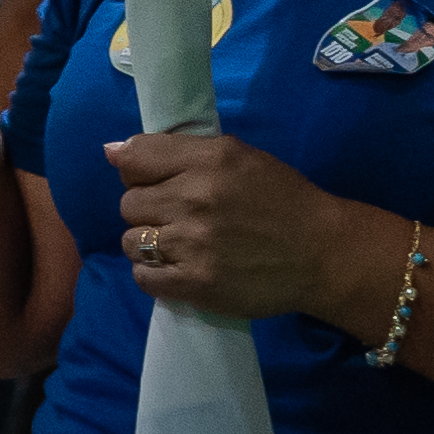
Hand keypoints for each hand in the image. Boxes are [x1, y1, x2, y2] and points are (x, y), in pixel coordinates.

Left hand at [102, 123, 373, 322]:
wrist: (321, 253)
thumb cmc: (282, 199)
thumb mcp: (238, 156)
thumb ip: (178, 150)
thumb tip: (111, 151)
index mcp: (209, 160)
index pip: (135, 159)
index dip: (139, 172)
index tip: (156, 182)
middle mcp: (196, 198)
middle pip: (129, 203)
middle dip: (147, 209)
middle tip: (176, 217)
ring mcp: (193, 244)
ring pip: (132, 241)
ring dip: (149, 243)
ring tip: (178, 244)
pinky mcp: (195, 284)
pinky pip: (143, 277)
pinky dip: (154, 273)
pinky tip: (178, 267)